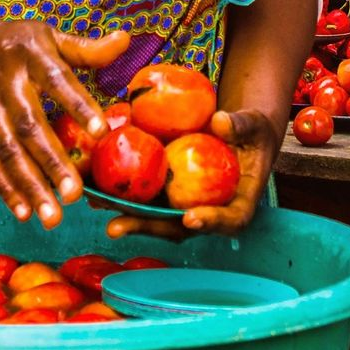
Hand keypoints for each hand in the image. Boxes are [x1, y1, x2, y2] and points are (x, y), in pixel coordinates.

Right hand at [0, 20, 129, 228]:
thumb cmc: (19, 43)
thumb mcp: (50, 36)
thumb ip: (87, 48)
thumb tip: (126, 40)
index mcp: (31, 56)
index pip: (57, 80)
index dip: (78, 105)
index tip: (102, 131)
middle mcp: (7, 85)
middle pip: (29, 126)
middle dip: (52, 162)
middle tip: (75, 194)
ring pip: (8, 152)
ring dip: (29, 186)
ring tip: (52, 217)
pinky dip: (5, 188)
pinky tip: (24, 212)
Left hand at [106, 107, 281, 239]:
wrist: (239, 132)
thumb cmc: (252, 131)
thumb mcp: (254, 125)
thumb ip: (241, 125)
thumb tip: (220, 121)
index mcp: (237, 202)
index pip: (230, 220)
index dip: (211, 223)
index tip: (190, 218)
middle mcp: (207, 210)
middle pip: (179, 226)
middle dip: (147, 227)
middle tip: (117, 226)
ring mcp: (184, 202)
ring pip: (155, 214)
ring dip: (124, 213)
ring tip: (95, 205)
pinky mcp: (167, 190)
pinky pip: (145, 194)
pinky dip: (120, 190)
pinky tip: (95, 181)